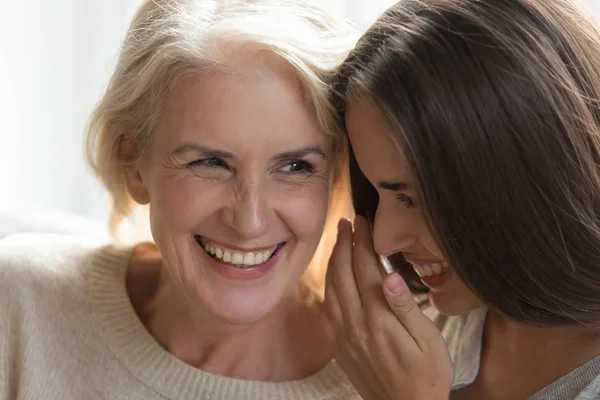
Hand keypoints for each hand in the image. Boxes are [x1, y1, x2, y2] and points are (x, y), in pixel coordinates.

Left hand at [321, 216, 452, 399]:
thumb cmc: (426, 375)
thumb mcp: (427, 341)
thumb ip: (406, 307)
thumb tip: (391, 275)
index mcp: (378, 318)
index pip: (365, 269)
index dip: (363, 241)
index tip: (363, 221)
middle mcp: (355, 323)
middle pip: (343, 273)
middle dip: (344, 243)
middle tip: (346, 221)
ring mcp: (344, 335)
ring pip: (331, 288)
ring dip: (333, 261)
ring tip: (339, 241)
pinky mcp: (339, 345)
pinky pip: (326, 309)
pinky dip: (326, 286)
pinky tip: (331, 278)